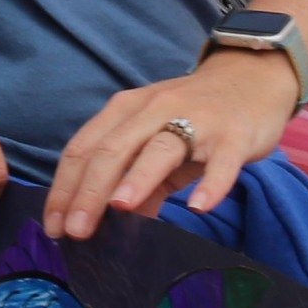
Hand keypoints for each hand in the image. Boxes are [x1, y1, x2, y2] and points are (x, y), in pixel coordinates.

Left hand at [44, 47, 297, 240]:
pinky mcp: (234, 135)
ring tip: (119, 208)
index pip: (85, 148)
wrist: (254, 76)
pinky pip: (221, 162)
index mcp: (128, 110)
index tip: (52, 227)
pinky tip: (199, 207)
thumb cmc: (196, 114)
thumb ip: (133, 179)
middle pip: (114, 149)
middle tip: (75, 231)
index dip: (64, 188)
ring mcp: (197, 120)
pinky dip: (211, 184)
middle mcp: (156, 110)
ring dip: (138, 178)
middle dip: (90, 190)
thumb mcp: (156, 140)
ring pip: (160, 149)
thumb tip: (110, 225)